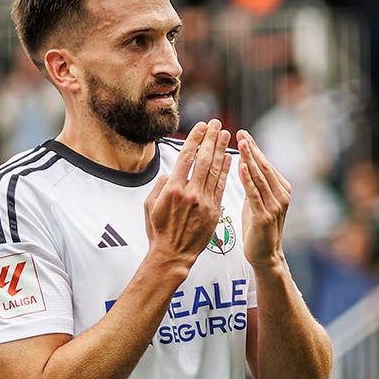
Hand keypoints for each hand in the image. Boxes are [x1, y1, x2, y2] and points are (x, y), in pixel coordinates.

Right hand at [144, 119, 231, 272]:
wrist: (173, 254)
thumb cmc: (158, 231)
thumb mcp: (149, 207)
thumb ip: (160, 186)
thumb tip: (171, 173)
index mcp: (172, 190)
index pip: (186, 157)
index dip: (195, 139)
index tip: (200, 126)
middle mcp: (190, 192)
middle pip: (203, 159)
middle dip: (210, 139)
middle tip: (216, 124)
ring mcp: (204, 201)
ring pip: (215, 169)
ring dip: (221, 149)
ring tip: (226, 134)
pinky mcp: (214, 209)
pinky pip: (222, 185)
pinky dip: (226, 169)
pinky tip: (229, 157)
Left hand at [236, 129, 291, 268]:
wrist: (265, 255)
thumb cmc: (257, 229)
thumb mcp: (256, 202)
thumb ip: (254, 186)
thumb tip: (243, 166)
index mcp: (280, 189)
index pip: (265, 164)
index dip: (254, 148)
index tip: (241, 133)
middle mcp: (281, 194)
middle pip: (264, 166)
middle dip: (252, 148)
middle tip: (240, 132)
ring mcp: (275, 205)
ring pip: (260, 177)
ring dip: (249, 159)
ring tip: (239, 143)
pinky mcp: (265, 216)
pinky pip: (254, 193)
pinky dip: (247, 178)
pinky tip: (239, 166)